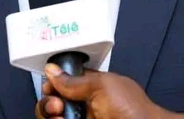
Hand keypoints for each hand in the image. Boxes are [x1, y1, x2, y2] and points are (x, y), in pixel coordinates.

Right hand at [34, 63, 167, 118]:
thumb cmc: (134, 110)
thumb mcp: (103, 86)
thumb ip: (75, 80)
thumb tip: (52, 70)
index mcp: (90, 87)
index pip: (62, 82)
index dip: (52, 83)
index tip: (49, 86)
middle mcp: (84, 105)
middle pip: (53, 102)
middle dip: (48, 102)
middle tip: (57, 105)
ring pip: (54, 117)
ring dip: (49, 114)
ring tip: (59, 116)